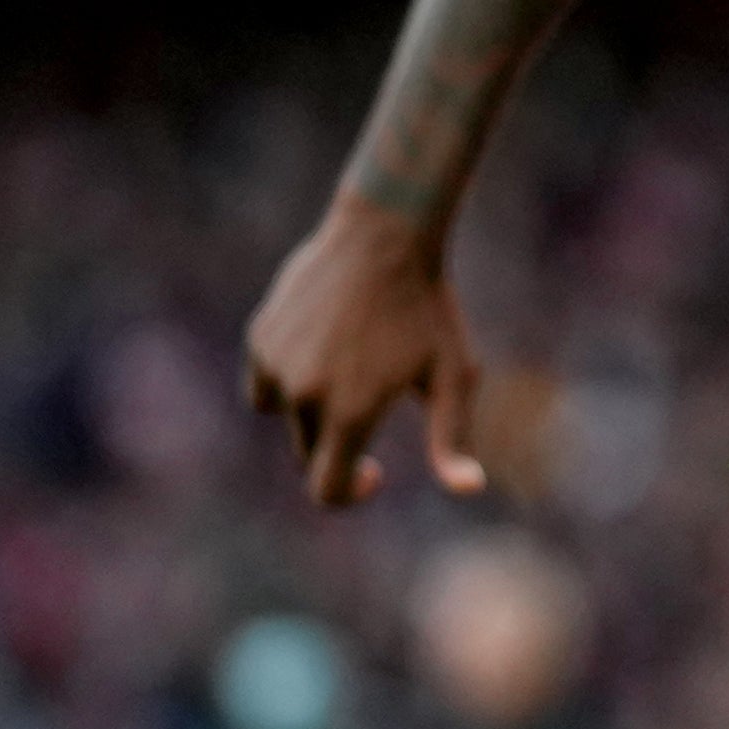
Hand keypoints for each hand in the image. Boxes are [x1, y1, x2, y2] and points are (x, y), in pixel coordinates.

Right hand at [245, 201, 490, 506]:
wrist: (385, 236)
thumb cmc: (429, 310)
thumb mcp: (454, 377)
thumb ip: (452, 440)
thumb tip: (468, 489)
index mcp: (350, 413)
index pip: (326, 490)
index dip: (350, 493)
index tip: (375, 471)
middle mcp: (304, 395)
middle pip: (308, 453)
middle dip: (337, 445)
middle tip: (374, 402)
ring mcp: (275, 364)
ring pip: (284, 415)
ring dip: (310, 410)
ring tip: (350, 367)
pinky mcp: (259, 337)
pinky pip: (265, 381)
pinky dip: (287, 377)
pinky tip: (325, 346)